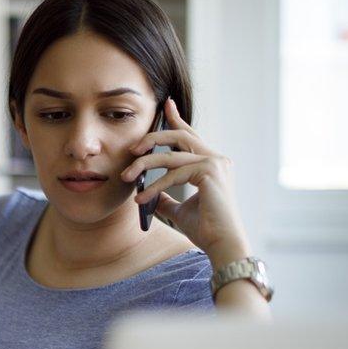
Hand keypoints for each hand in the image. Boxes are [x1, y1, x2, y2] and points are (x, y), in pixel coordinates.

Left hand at [121, 97, 251, 264]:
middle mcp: (216, 159)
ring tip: (126, 177)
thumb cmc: (205, 228)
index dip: (177, 119)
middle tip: (132, 149)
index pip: (190, 136)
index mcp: (211, 163)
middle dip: (151, 139)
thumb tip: (149, 195)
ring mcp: (215, 163)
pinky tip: (141, 199)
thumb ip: (166, 199)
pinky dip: (154, 186)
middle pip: (178, 136)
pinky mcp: (210, 172)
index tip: (166, 105)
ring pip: (170, 155)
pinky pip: (173, 173)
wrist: (221, 243)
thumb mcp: (178, 210)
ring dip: (143, 165)